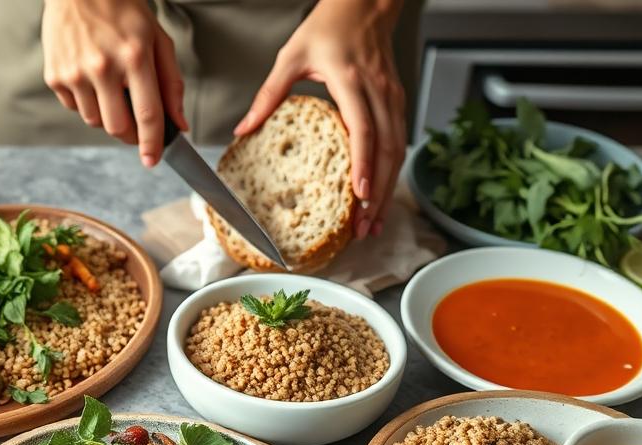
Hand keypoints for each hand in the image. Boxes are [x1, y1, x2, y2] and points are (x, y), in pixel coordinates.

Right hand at [41, 0, 187, 166]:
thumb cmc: (123, 10)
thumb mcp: (157, 39)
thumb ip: (171, 83)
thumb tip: (179, 124)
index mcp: (134, 56)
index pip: (148, 114)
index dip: (153, 144)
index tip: (152, 160)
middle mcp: (102, 66)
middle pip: (117, 128)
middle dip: (130, 135)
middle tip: (136, 126)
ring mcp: (74, 72)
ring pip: (95, 121)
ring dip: (107, 115)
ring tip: (111, 87)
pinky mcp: (54, 75)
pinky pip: (74, 108)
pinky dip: (86, 102)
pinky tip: (90, 77)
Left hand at [234, 0, 406, 238]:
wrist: (364, 5)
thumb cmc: (328, 28)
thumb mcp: (290, 57)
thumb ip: (268, 95)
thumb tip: (243, 128)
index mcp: (351, 82)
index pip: (363, 130)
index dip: (363, 164)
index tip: (360, 194)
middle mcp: (377, 92)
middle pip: (386, 150)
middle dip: (378, 192)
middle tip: (365, 226)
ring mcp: (391, 97)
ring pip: (397, 150)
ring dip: (388, 189)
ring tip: (374, 222)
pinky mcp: (396, 101)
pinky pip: (398, 142)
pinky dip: (390, 172)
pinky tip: (381, 194)